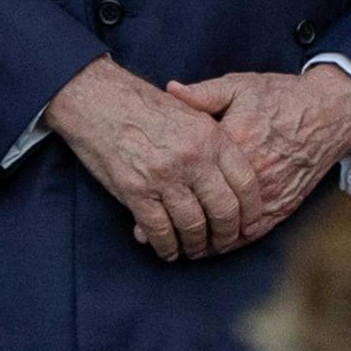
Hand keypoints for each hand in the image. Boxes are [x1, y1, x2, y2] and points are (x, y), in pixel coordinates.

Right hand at [46, 57, 268, 261]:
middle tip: (223, 243)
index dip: (251, 209)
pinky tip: (168, 250)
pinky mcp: (137, 191)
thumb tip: (233, 176)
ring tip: (194, 250)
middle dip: (226, 234)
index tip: (249, 225)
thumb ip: (214, 140)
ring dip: (195, 245)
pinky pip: (159, 230)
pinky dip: (166, 247)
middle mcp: (193, 157)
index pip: (245, 181)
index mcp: (212, 136)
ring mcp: (165, 176)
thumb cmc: (145, 106)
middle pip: (224, 209)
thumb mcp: (191, 110)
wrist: (99, 100)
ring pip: (193, 225)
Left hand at [163, 67, 350, 246]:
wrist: (329, 112)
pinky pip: (252, 233)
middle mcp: (252, 174)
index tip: (141, 203)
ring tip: (175, 243)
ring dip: (201, 241)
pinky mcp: (283, 206)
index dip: (164, 194)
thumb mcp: (239, 86)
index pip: (191, 175)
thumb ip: (203, 94)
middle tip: (148, 234)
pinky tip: (211, 244)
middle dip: (176, 225)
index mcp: (235, 143)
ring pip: (228, 230)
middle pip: (206, 210)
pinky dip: (230, 242)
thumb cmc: (281, 96)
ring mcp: (269, 194)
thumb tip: (169, 91)